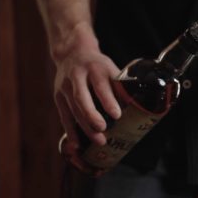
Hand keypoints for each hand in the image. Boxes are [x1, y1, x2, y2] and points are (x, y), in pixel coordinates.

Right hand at [52, 23, 121, 146]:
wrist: (72, 53)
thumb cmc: (98, 66)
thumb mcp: (110, 69)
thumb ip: (120, 86)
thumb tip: (139, 107)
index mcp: (94, 68)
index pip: (100, 85)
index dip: (108, 100)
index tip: (117, 115)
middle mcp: (77, 76)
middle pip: (81, 98)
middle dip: (92, 115)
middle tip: (103, 129)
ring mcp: (65, 87)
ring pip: (73, 109)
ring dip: (85, 127)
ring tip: (99, 140)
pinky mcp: (58, 97)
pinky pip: (64, 115)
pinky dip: (70, 130)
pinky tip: (77, 144)